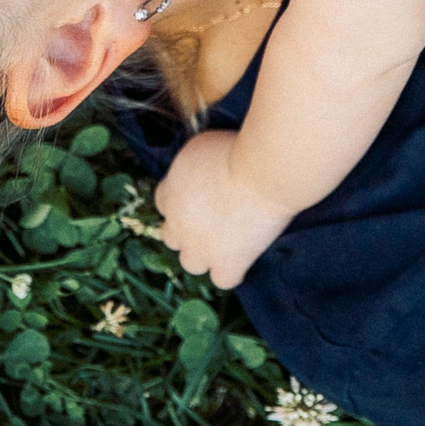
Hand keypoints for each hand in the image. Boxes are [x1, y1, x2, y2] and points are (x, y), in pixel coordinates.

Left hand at [152, 130, 295, 289]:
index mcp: (169, 194)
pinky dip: (231, 272)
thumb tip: (197, 170)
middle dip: (186, 229)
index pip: (163, 203)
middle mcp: (179, 225)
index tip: (199, 194)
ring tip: (223, 243)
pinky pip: (223, 280)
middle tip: (210, 218)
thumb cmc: (235, 149)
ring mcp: (202, 249)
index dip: (181, 200)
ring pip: (190, 263)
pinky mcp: (228, 264)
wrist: (261, 174)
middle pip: (170, 236)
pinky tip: (242, 261)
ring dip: (203, 255)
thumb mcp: (200, 145)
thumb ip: (190, 165)